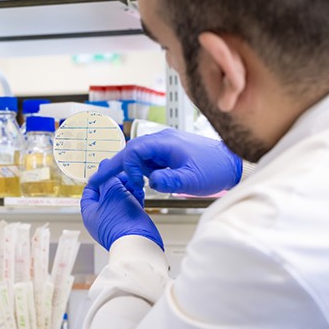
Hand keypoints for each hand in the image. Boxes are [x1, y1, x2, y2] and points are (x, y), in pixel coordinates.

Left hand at [81, 173, 163, 250]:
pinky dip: (133, 199)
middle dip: (118, 183)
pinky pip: (128, 207)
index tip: (111, 170)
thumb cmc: (123, 222)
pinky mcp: (127, 223)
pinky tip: (140, 194)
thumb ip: (108, 178)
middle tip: (127, 177)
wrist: (140, 243)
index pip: (91, 188)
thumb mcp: (113, 192)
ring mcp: (114, 221)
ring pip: (119, 199)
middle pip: (106, 193)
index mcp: (89, 212)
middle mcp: (100, 217)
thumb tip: (103, 166)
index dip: (101, 177)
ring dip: (128, 190)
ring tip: (135, 186)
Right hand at [89, 128, 242, 195]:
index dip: (129, 168)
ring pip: (137, 157)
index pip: (134, 151)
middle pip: (130, 151)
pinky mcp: (167, 155)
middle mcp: (161, 141)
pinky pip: (147, 161)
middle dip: (114, 167)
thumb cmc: (215, 168)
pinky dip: (139, 171)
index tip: (137, 185)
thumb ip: (170, 181)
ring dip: (128, 170)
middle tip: (96, 181)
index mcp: (164, 142)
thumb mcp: (192, 179)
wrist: (232, 164)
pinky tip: (139, 184)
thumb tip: (152, 182)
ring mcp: (164, 147)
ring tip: (122, 186)